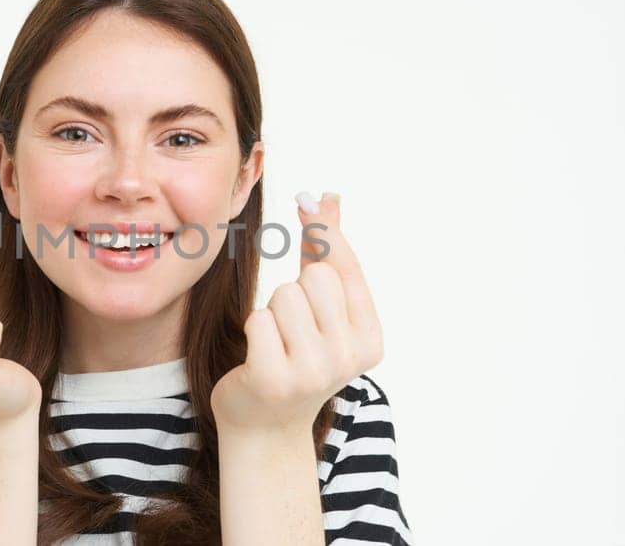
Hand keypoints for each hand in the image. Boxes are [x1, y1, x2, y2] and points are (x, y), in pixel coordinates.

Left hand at [211, 191, 383, 432]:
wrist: (265, 425)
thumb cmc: (294, 355)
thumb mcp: (321, 309)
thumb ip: (326, 255)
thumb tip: (329, 199)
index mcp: (370, 340)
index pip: (346, 270)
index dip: (324, 232)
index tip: (310, 199)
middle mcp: (349, 357)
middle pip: (314, 278)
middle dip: (294, 289)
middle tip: (292, 325)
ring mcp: (314, 371)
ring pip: (285, 296)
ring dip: (273, 312)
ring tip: (277, 343)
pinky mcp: (275, 379)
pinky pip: (258, 319)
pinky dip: (254, 329)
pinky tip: (261, 356)